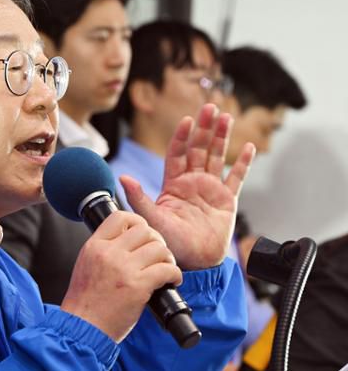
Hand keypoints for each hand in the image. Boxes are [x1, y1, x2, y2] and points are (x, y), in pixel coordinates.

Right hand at [61, 211, 181, 342]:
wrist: (83, 327)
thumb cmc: (85, 302)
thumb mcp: (85, 264)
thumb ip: (103, 250)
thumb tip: (126, 240)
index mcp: (95, 246)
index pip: (120, 217)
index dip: (136, 221)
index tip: (143, 232)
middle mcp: (109, 252)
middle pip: (144, 230)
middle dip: (156, 240)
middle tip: (157, 253)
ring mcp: (124, 268)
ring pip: (159, 248)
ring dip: (167, 258)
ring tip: (165, 268)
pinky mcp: (138, 285)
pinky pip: (167, 269)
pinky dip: (174, 274)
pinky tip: (171, 280)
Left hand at [121, 104, 254, 269]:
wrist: (194, 262)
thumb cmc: (170, 243)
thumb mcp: (151, 218)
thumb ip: (139, 197)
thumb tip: (122, 177)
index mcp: (173, 184)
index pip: (177, 154)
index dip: (181, 136)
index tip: (187, 121)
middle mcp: (192, 183)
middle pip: (198, 148)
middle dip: (203, 128)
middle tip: (209, 107)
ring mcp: (210, 189)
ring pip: (217, 156)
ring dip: (221, 136)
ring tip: (225, 116)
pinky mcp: (227, 200)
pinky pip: (236, 177)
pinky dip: (243, 163)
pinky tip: (248, 147)